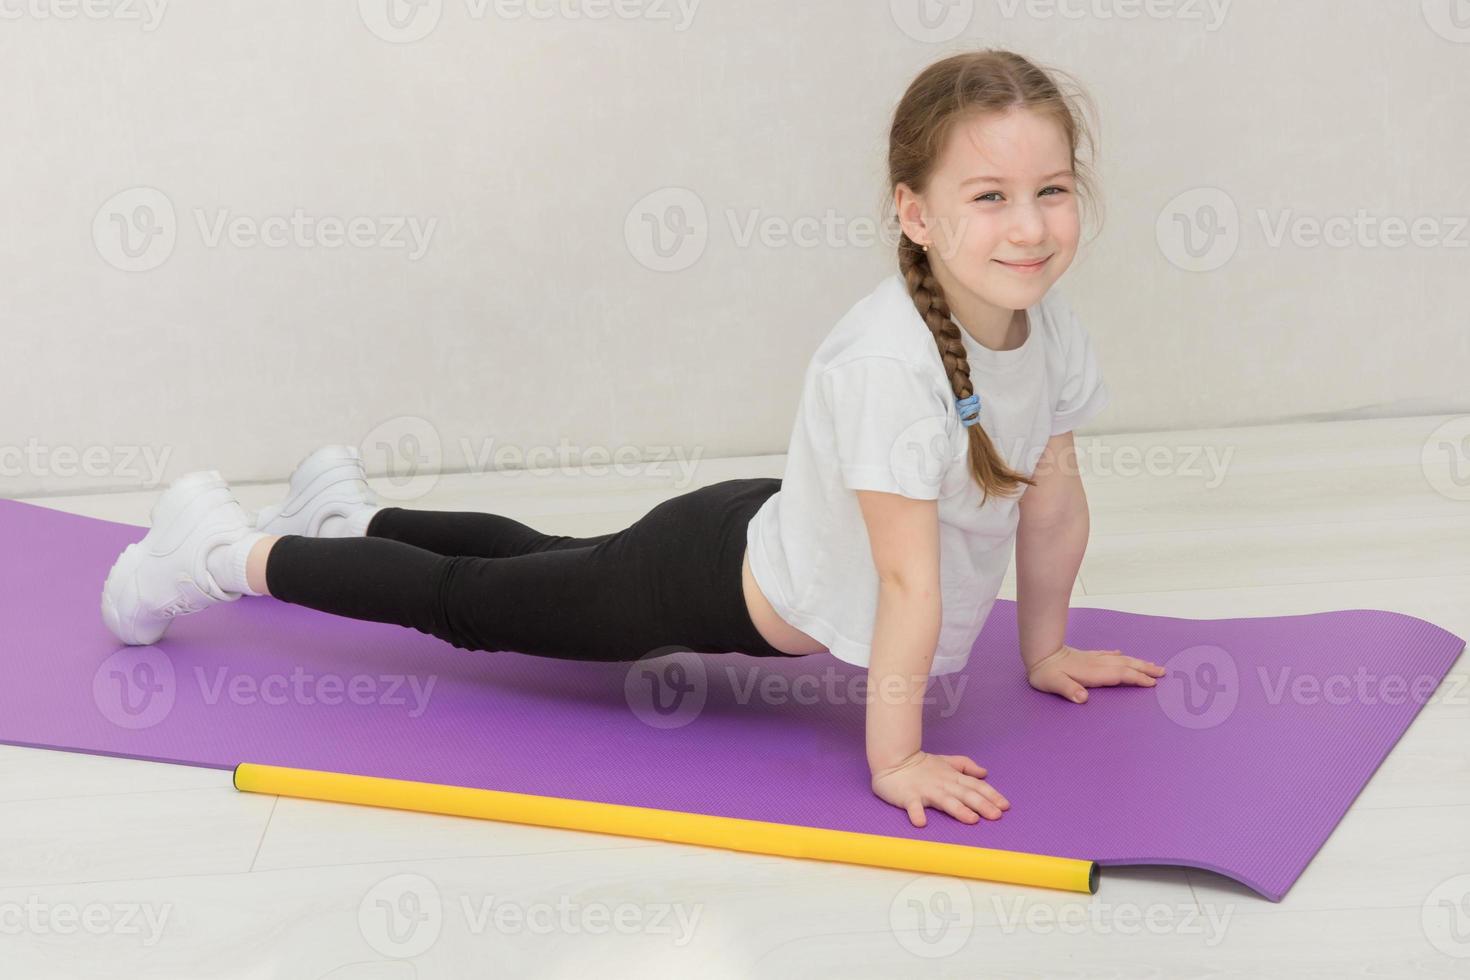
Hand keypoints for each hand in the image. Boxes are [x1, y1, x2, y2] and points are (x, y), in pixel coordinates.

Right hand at [870, 750, 1009, 827]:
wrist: (892, 760)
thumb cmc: (921, 764)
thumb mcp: (947, 761)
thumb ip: (966, 766)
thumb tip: (985, 773)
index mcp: (953, 777)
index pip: (976, 786)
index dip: (991, 795)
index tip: (1005, 806)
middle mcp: (943, 784)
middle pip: (965, 794)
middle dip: (982, 804)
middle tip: (996, 816)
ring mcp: (925, 791)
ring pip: (945, 801)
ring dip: (958, 810)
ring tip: (971, 819)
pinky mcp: (908, 797)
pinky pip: (913, 806)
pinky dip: (916, 814)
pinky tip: (921, 822)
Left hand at [1027, 643, 1165, 703]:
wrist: (1038, 653)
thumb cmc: (1045, 672)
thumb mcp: (1053, 684)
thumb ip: (1068, 690)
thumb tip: (1082, 698)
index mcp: (1093, 672)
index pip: (1120, 675)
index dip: (1136, 678)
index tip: (1152, 683)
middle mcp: (1097, 664)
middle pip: (1125, 666)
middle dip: (1145, 669)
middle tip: (1163, 672)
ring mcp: (1093, 659)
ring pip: (1120, 660)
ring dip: (1137, 662)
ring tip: (1152, 664)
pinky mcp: (1086, 656)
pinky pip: (1107, 655)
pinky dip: (1118, 656)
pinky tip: (1121, 654)